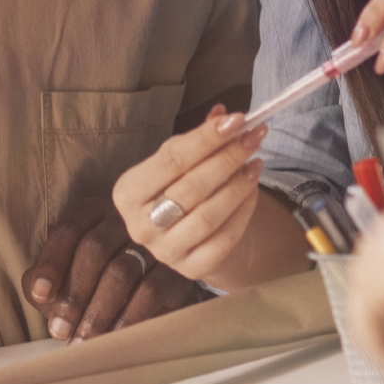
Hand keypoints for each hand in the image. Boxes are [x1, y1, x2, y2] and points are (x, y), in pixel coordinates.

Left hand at [24, 204, 206, 341]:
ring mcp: (153, 242)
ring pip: (121, 272)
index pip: (68, 231)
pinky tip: (114, 337)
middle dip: (74, 294)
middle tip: (59, 330)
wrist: (158, 289)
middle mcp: (125, 220)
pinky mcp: (177, 268)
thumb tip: (37, 291)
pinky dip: (128, 318)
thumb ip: (45, 280)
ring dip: (98, 311)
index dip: (51, 263)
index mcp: (93, 213)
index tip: (40, 295)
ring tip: (83, 341)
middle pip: (94, 249)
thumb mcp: (69, 275)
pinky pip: (150, 291)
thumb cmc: (101, 280)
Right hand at [110, 107, 266, 281]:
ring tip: (256, 163)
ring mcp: (164, 252)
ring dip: (237, 186)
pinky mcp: (191, 269)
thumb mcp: (181, 163)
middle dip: (226, 159)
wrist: (188, 239)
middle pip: (190, 188)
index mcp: (128, 192)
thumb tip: (223, 114)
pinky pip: (223, 240)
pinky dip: (242, 213)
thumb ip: (198, 140)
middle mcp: (139, 225)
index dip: (205, 139)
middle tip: (253, 137)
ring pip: (207, 216)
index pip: (170, 160)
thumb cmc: (179, 191)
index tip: (236, 120)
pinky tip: (253, 191)